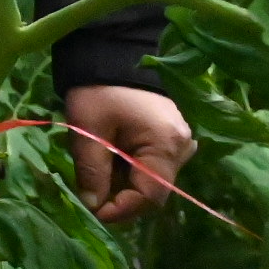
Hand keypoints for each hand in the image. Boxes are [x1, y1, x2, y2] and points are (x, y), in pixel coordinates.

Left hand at [64, 82, 196, 224]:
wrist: (112, 56)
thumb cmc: (100, 91)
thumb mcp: (89, 129)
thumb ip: (93, 170)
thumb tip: (92, 206)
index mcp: (167, 145)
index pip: (150, 195)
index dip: (121, 209)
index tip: (92, 211)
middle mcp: (182, 149)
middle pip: (151, 190)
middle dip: (118, 197)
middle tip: (87, 194)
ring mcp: (178, 145)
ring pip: (149, 181)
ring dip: (121, 185)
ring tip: (93, 175)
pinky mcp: (168, 141)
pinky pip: (149, 167)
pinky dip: (127, 172)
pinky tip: (107, 163)